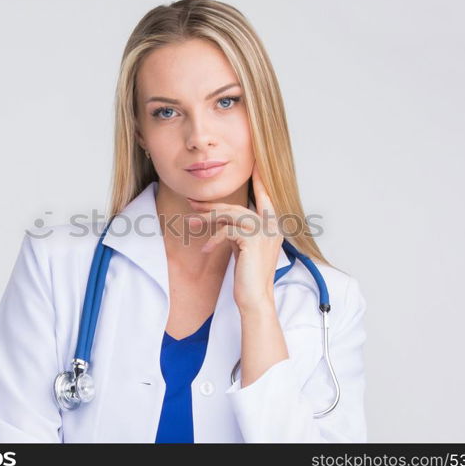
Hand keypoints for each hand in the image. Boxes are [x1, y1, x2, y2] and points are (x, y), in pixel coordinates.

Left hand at [186, 162, 283, 313]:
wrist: (255, 298)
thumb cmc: (248, 275)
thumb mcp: (245, 247)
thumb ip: (241, 230)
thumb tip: (224, 219)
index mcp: (274, 226)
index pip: (266, 197)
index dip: (260, 182)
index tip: (254, 167)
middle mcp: (273, 226)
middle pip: (238, 206)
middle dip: (213, 204)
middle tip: (193, 202)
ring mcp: (264, 232)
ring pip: (231, 215)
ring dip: (208, 218)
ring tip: (190, 223)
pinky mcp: (252, 240)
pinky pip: (227, 231)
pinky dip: (214, 239)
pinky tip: (205, 250)